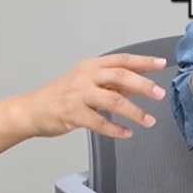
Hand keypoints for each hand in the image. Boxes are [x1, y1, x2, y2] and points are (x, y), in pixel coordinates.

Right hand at [19, 53, 167, 138]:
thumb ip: (111, 84)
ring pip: (113, 100)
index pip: (122, 60)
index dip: (143, 61)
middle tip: (159, 94)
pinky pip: (100, 122)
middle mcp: (86, 77)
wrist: (32, 110)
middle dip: (143, 85)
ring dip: (134, 111)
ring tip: (148, 120)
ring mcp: (79, 95)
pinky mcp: (73, 113)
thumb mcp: (86, 82)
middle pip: (120, 76)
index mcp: (91, 66)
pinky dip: (116, 129)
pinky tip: (126, 132)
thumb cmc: (59, 96)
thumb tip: (137, 85)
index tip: (161, 64)